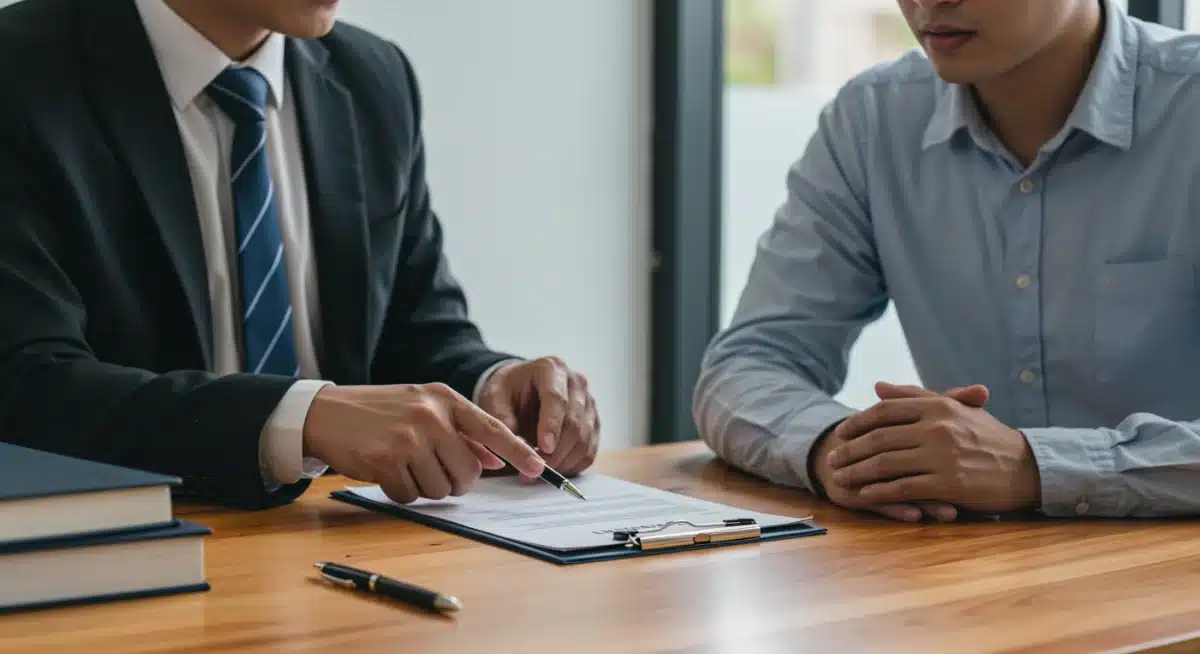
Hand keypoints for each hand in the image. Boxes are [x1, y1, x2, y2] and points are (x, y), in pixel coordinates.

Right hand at [302, 383, 544, 503]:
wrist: (327, 412)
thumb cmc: (381, 412)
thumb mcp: (424, 408)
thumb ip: (461, 431)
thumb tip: (495, 461)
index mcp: (445, 399)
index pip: (492, 428)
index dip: (518, 452)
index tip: (538, 468)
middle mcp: (431, 416)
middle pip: (468, 472)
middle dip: (456, 482)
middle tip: (435, 471)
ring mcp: (409, 438)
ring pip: (441, 488)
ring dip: (426, 488)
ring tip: (406, 466)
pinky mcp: (386, 460)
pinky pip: (411, 496)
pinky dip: (402, 492)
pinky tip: (388, 472)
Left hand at [476, 356, 599, 481]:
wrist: (520, 389)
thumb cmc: (507, 391)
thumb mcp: (494, 398)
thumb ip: (501, 418)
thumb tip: (516, 446)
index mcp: (551, 368)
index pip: (556, 398)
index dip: (552, 425)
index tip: (543, 448)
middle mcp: (577, 382)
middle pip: (575, 422)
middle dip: (556, 452)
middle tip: (534, 470)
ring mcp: (588, 403)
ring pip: (585, 439)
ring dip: (564, 461)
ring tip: (539, 472)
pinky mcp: (593, 423)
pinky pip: (589, 451)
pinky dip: (573, 465)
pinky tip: (554, 469)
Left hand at [827, 384, 1040, 512]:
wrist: (1026, 467)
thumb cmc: (987, 437)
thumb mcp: (955, 409)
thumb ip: (914, 396)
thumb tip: (877, 386)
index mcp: (938, 406)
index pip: (886, 410)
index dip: (858, 421)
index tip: (840, 432)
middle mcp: (937, 427)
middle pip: (880, 438)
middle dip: (851, 450)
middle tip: (831, 459)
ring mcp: (942, 456)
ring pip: (886, 463)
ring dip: (858, 472)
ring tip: (840, 479)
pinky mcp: (948, 483)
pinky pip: (904, 488)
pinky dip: (881, 492)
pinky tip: (866, 495)